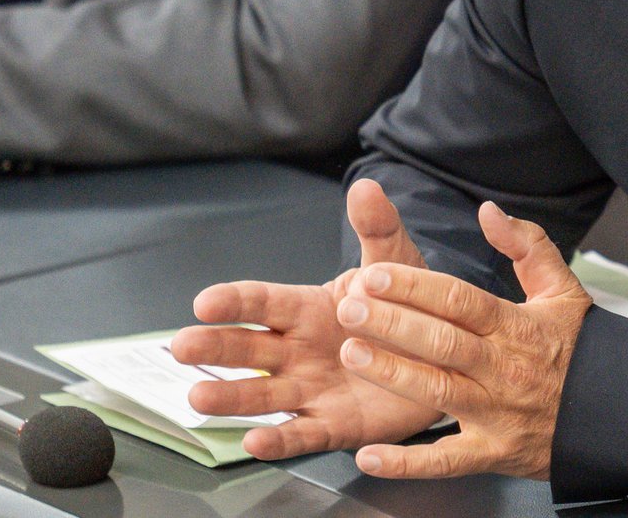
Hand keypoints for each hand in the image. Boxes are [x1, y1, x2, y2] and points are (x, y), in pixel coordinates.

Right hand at [172, 179, 440, 458]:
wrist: (445, 355)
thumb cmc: (408, 307)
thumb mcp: (396, 264)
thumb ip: (377, 229)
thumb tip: (366, 186)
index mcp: (307, 309)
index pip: (262, 302)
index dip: (234, 302)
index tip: (205, 302)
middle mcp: (299, 351)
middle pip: (248, 348)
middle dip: (214, 348)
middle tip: (182, 347)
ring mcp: (311, 389)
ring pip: (263, 394)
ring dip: (231, 398)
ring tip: (198, 400)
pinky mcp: (334, 425)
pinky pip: (302, 435)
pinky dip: (278, 442)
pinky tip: (255, 442)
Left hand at [335, 202, 591, 481]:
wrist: (618, 412)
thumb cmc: (583, 350)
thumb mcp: (562, 289)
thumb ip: (526, 245)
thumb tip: (489, 211)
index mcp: (516, 326)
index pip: (460, 301)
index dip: (416, 286)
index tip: (375, 274)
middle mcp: (504, 368)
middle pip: (443, 342)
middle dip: (392, 323)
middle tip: (349, 307)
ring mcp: (498, 413)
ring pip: (439, 392)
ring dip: (393, 374)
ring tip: (353, 354)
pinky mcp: (493, 453)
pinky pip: (446, 461)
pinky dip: (407, 463)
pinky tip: (370, 455)